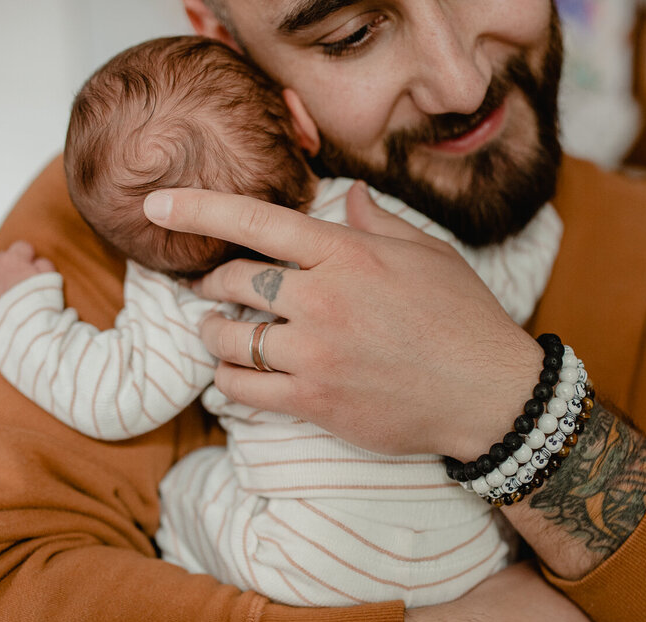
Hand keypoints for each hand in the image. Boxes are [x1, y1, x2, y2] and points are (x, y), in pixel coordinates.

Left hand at [0, 240, 54, 314]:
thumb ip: (44, 264)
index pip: (22, 247)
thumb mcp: (51, 278)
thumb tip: (38, 261)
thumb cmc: (39, 300)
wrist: (21, 320)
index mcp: (16, 257)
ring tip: (7, 292)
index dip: (28, 257)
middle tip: (20, 282)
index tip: (32, 267)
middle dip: (11, 265)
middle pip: (4, 256)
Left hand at [143, 183, 541, 458]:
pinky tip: (233, 377)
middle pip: (233, 281)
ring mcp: (315, 353)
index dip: (198, 209)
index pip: (256, 221)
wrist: (489, 394)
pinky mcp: (315, 401)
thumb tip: (350, 196)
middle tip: (209, 288)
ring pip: (228, 339)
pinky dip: (227, 381)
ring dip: (213, 334)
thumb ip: (378, 223)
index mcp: (348, 253)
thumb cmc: (464, 318)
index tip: (156, 204)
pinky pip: (242, 390)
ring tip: (217, 332)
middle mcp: (323, 298)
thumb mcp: (429, 254)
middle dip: (211, 283)